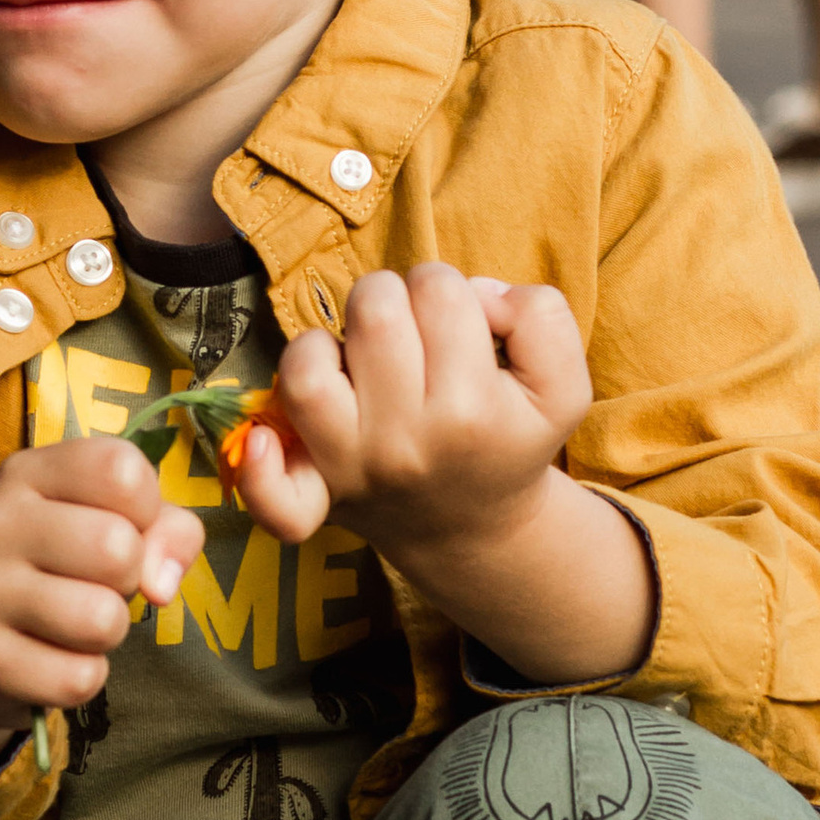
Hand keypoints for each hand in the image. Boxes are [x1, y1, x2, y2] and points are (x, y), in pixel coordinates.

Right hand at [0, 442, 203, 791]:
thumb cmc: (62, 568)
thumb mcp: (114, 522)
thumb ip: (167, 530)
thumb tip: (161, 586)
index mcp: (26, 472)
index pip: (122, 471)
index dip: (146, 508)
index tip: (119, 524)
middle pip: (118, 548)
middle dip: (128, 578)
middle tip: (93, 583)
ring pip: (102, 619)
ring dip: (107, 631)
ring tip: (74, 621)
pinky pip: (79, 677)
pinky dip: (83, 676)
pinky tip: (51, 658)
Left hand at [235, 266, 587, 571]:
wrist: (475, 529)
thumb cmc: (510, 439)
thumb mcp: (561, 386)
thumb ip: (542, 318)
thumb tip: (476, 293)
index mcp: (472, 410)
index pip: (439, 290)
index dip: (449, 292)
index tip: (460, 329)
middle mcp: (407, 443)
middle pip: (374, 308)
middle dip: (394, 301)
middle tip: (414, 339)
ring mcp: (354, 468)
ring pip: (307, 362)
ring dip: (332, 344)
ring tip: (362, 363)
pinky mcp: (317, 493)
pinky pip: (270, 485)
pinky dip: (259, 465)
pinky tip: (269, 439)